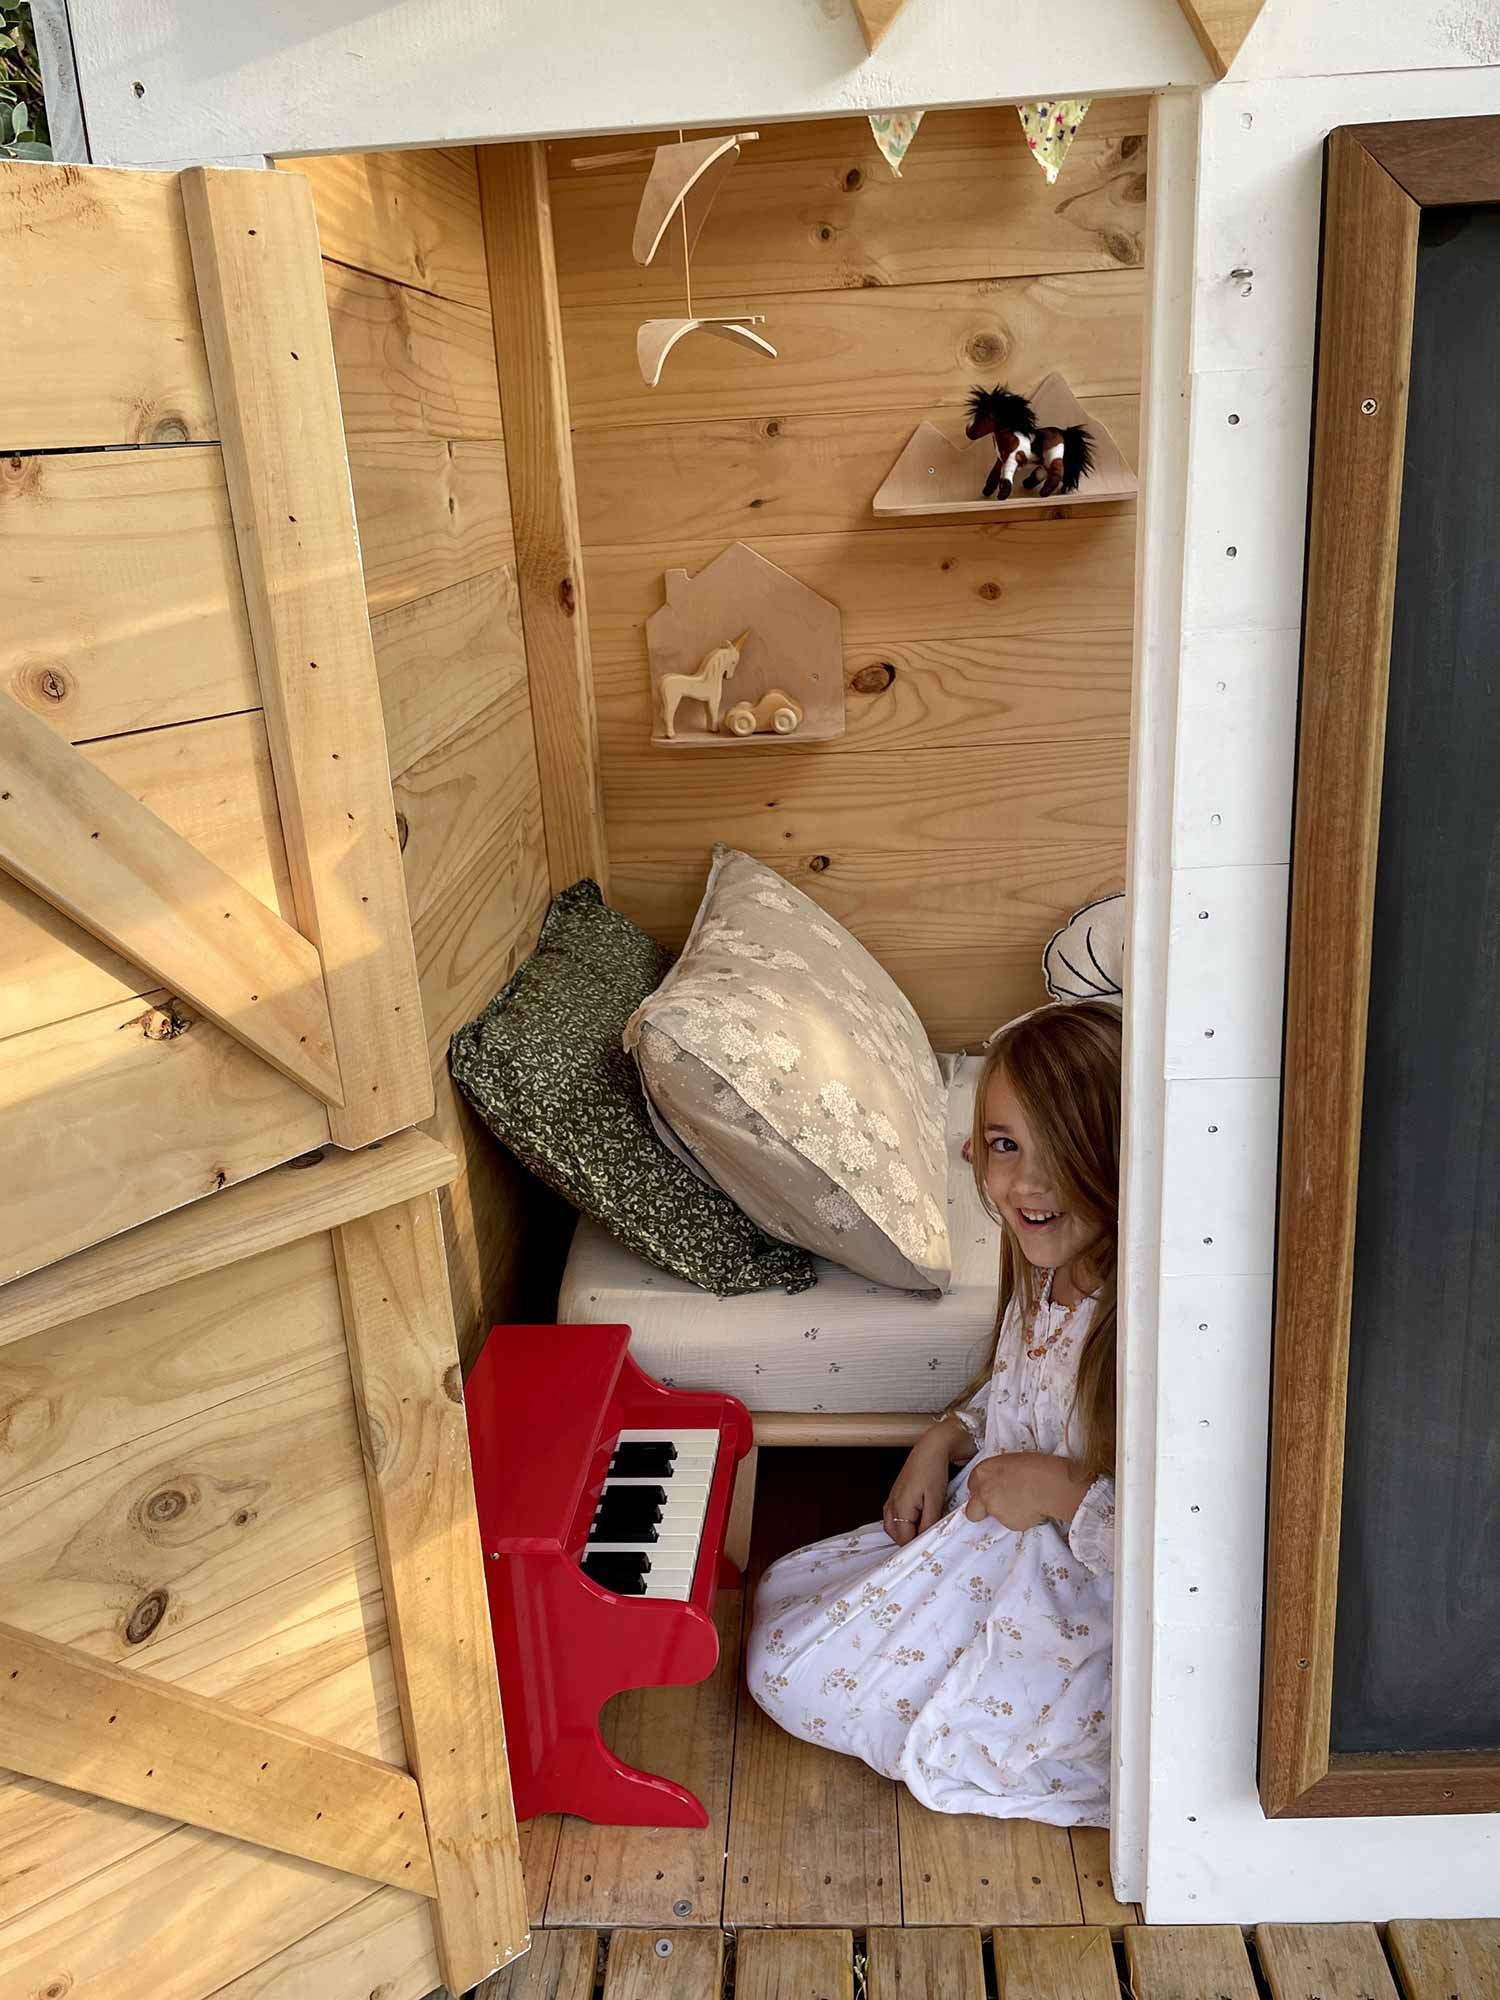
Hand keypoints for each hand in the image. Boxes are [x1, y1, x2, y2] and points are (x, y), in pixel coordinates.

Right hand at [882, 1432, 951, 1545]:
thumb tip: (924, 1539)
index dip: (918, 1544)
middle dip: (910, 1540)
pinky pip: (894, 1517)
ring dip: (906, 1532)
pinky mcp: (894, 1496)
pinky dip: (903, 1523)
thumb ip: (929, 1523)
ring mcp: (891, 1500)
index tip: (930, 1544)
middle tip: (927, 1536)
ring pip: (893, 1528)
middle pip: (896, 1536)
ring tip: (923, 1528)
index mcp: (900, 1508)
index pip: (904, 1539)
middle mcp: (891, 1505)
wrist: (930, 1449)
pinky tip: (917, 1519)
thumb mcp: (936, 1501)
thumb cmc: (933, 1471)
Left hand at [963, 1452, 1088, 1532]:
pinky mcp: (1007, 1523)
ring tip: (1023, 1503)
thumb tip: (1000, 1483)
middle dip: (981, 1511)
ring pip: (994, 1518)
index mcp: (983, 1471)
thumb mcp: (1010, 1462)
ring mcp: (994, 1509)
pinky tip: (1031, 1509)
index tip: (991, 1492)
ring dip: (1005, 1514)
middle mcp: (983, 1491)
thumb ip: (998, 1475)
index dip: (982, 1490)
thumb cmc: (1036, 1467)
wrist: (1049, 1484)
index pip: (972, 1486)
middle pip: (972, 1510)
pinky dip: (1020, 1519)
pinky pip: (1012, 1523)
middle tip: (996, 1507)